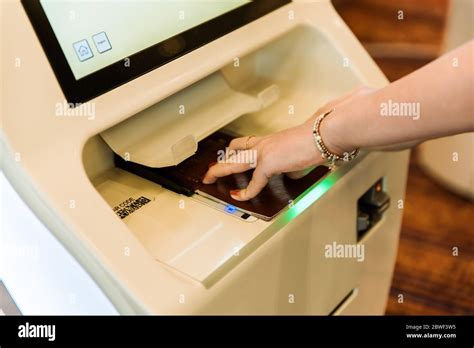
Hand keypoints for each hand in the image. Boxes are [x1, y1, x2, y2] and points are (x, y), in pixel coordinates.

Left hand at [202, 86, 372, 200]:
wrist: (322, 135)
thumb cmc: (317, 139)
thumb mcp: (300, 153)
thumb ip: (291, 164)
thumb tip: (291, 173)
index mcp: (270, 140)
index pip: (246, 144)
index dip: (234, 151)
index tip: (228, 154)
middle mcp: (263, 144)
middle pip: (233, 151)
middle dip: (220, 161)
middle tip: (210, 170)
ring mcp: (263, 153)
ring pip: (233, 162)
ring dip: (219, 170)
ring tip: (209, 179)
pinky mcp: (267, 164)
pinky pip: (253, 182)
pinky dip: (246, 192)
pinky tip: (240, 197)